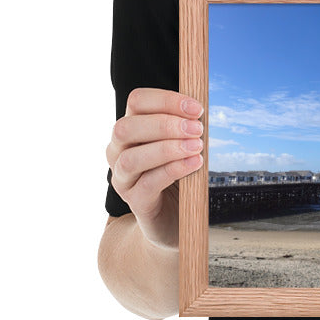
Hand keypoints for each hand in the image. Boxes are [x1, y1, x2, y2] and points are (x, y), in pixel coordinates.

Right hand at [106, 88, 204, 249]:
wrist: (174, 219)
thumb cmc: (179, 175)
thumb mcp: (183, 146)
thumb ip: (187, 128)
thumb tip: (201, 111)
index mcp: (131, 130)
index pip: (136, 102)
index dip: (166, 100)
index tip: (197, 108)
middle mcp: (119, 151)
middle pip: (127, 127)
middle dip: (165, 124)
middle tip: (197, 129)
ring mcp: (123, 178)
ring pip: (131, 158)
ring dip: (167, 148)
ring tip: (197, 147)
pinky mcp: (135, 201)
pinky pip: (148, 183)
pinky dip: (173, 170)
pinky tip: (195, 164)